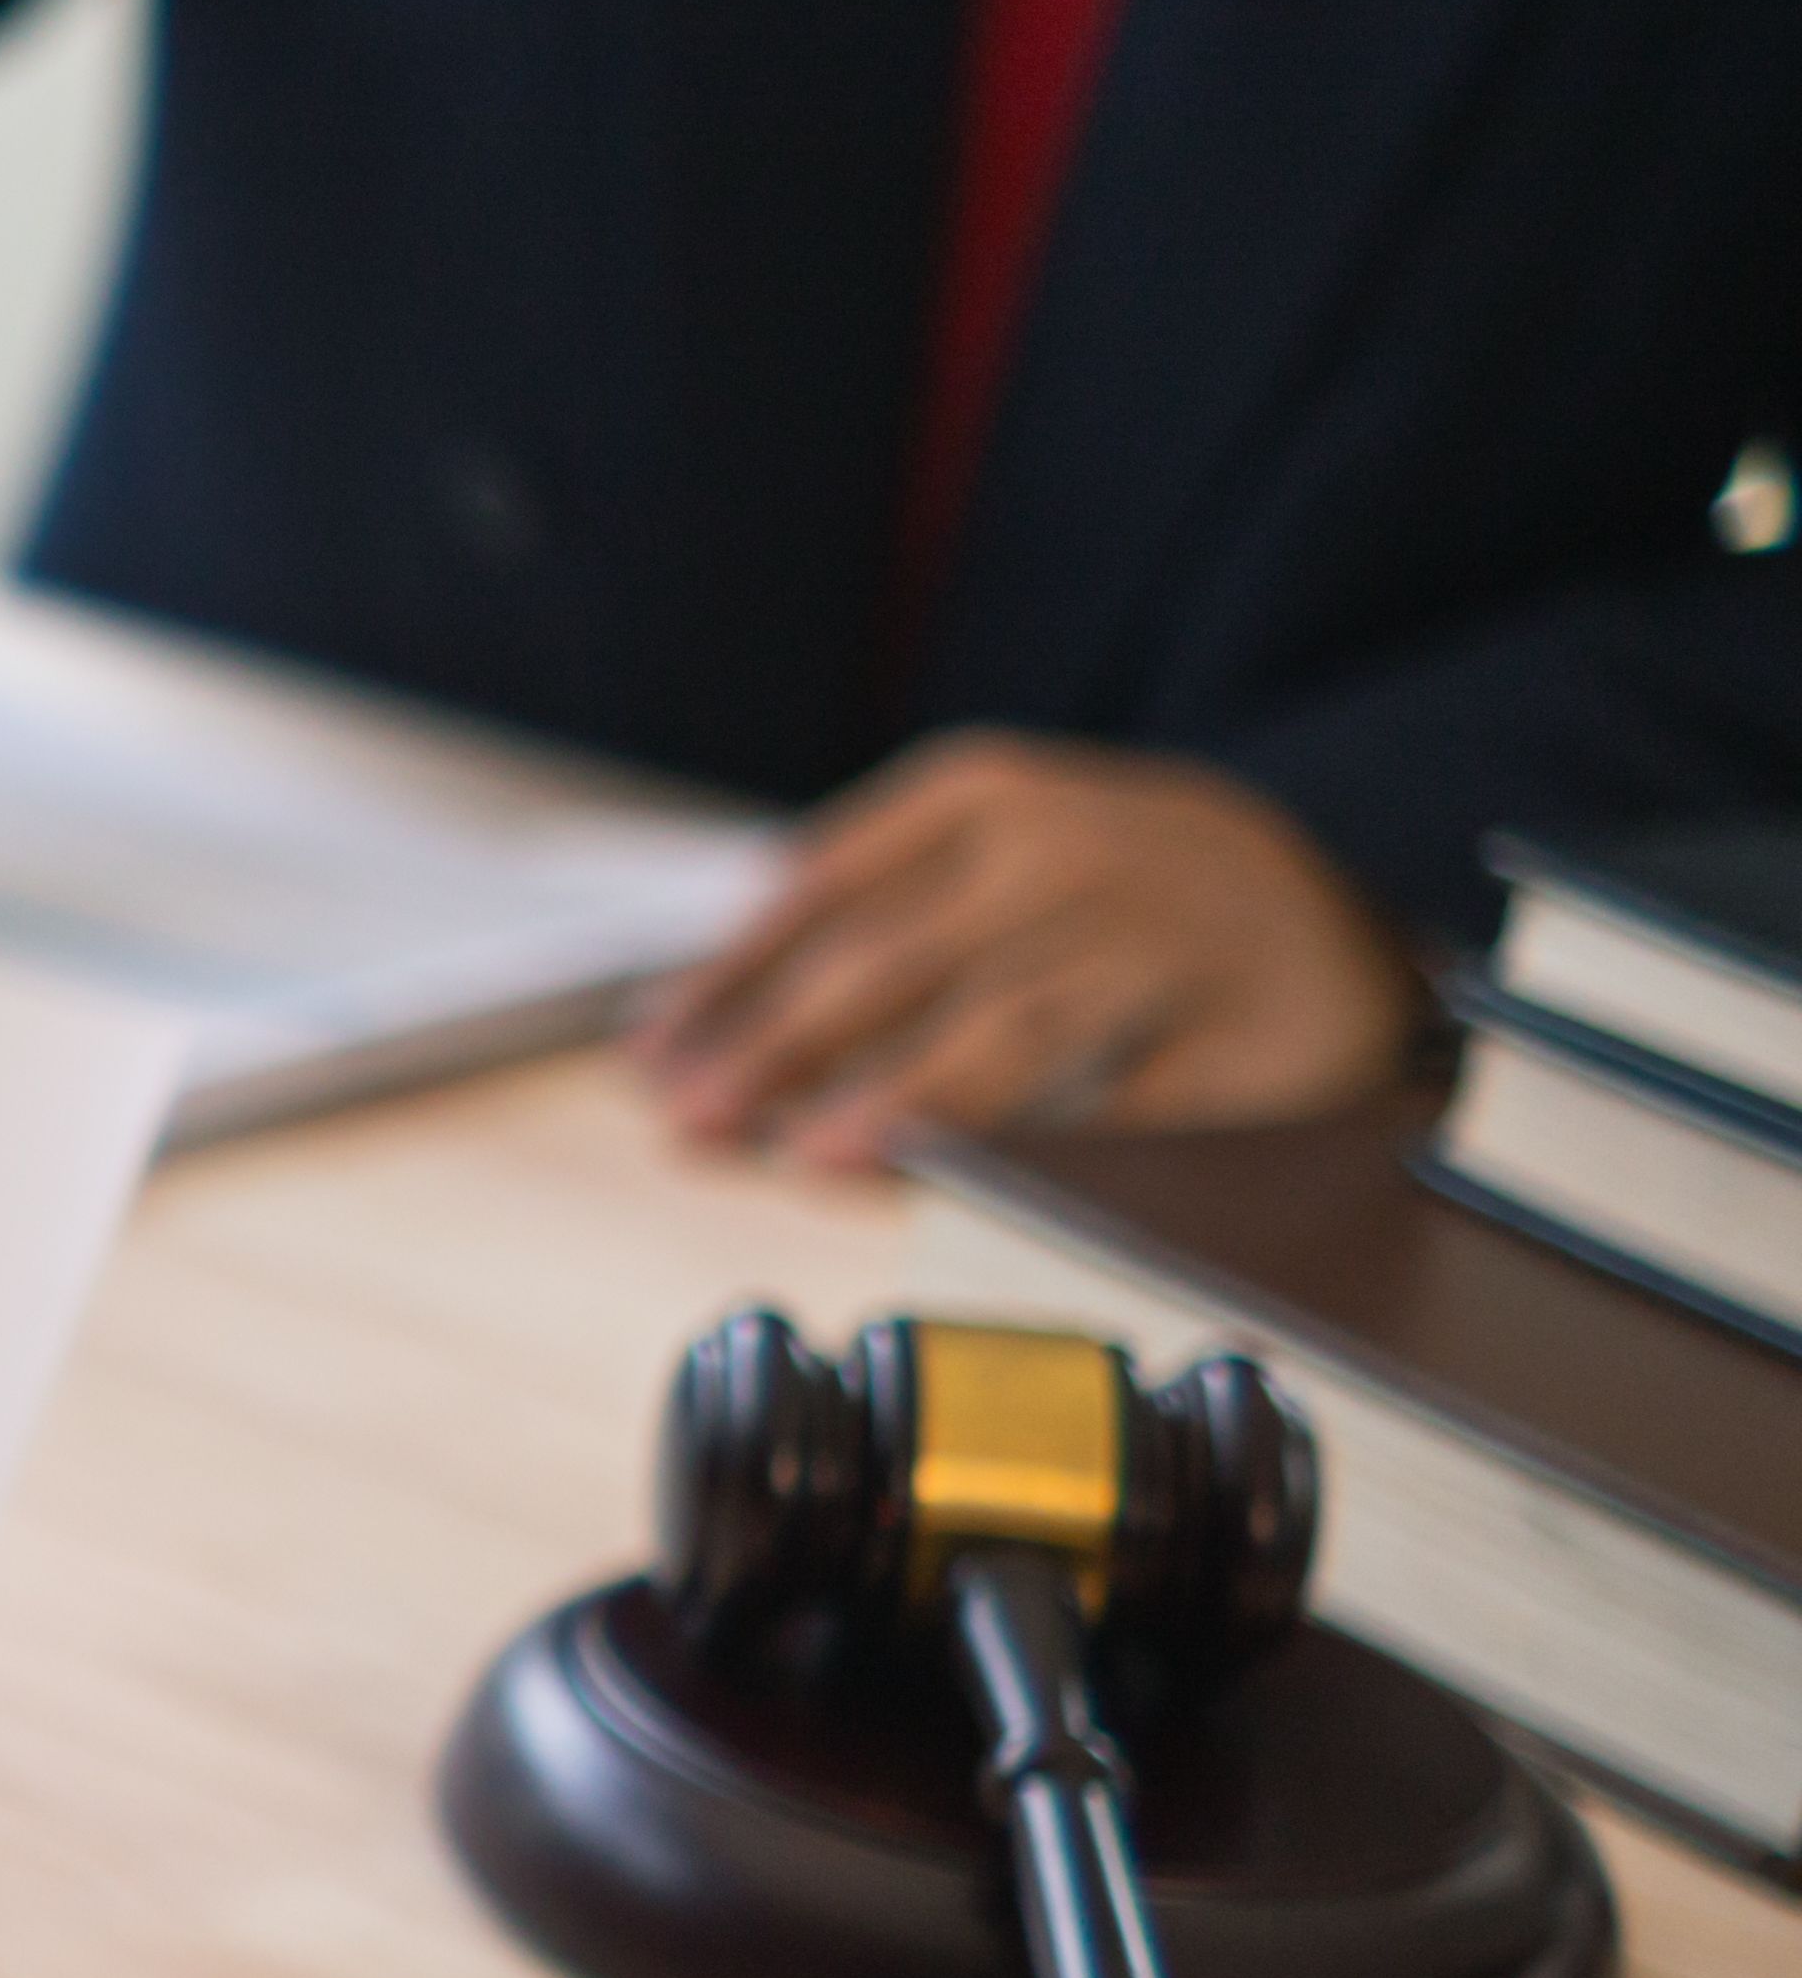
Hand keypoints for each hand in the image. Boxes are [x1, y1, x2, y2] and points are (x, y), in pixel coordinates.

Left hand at [632, 733, 1423, 1171]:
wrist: (1325, 922)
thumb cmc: (1119, 899)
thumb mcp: (993, 857)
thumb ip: (865, 913)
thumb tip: (703, 1018)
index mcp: (985, 796)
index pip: (823, 890)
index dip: (729, 978)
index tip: (653, 1050)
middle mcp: (1070, 847)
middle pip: (891, 963)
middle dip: (775, 1052)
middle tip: (692, 1119)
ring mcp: (1162, 933)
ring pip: (1000, 1028)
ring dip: (890, 1102)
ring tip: (804, 1156)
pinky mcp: (1239, 1027)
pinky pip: (1118, 1103)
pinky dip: (1034, 1146)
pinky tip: (960, 1181)